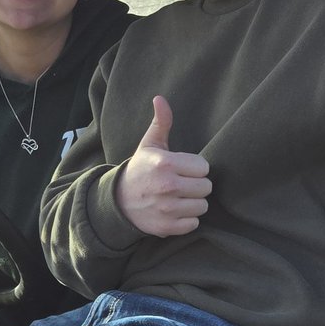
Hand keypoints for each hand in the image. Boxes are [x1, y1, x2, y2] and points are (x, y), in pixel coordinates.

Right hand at [115, 96, 211, 236]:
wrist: (118, 201)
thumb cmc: (140, 169)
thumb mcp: (149, 145)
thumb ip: (161, 122)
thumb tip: (160, 98)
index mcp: (166, 163)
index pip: (204, 167)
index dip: (195, 168)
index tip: (183, 168)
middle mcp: (167, 186)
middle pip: (206, 187)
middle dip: (196, 185)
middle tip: (182, 183)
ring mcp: (168, 209)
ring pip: (202, 206)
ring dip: (193, 202)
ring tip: (179, 197)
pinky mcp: (168, 227)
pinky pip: (194, 223)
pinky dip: (187, 219)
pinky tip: (176, 211)